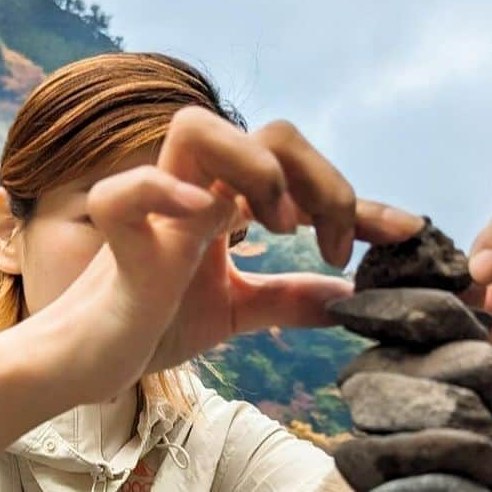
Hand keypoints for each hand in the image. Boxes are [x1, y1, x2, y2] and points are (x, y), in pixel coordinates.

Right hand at [42, 106, 422, 403]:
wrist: (85, 364)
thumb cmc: (149, 323)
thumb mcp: (236, 310)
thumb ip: (290, 299)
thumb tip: (350, 301)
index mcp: (223, 201)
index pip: (302, 174)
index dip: (363, 201)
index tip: (407, 235)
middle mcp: (192, 191)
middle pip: (267, 132)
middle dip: (320, 180)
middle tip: (332, 245)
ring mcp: (153, 209)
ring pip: (196, 127)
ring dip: (255, 168)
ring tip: (279, 227)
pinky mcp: (117, 240)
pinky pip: (128, 189)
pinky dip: (164, 191)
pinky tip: (208, 220)